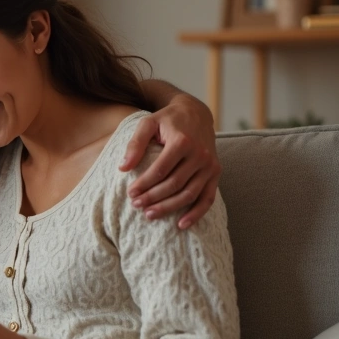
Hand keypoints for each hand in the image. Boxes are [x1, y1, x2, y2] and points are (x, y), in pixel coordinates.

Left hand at [120, 95, 220, 229]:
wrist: (196, 114)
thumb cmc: (167, 120)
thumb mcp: (148, 123)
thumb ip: (135, 144)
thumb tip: (123, 168)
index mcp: (182, 141)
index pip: (160, 170)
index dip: (144, 184)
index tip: (130, 193)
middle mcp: (200, 154)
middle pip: (174, 184)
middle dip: (153, 198)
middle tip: (136, 205)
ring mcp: (210, 165)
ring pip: (189, 194)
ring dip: (169, 207)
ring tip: (149, 215)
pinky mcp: (216, 173)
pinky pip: (208, 198)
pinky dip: (196, 213)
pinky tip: (182, 225)